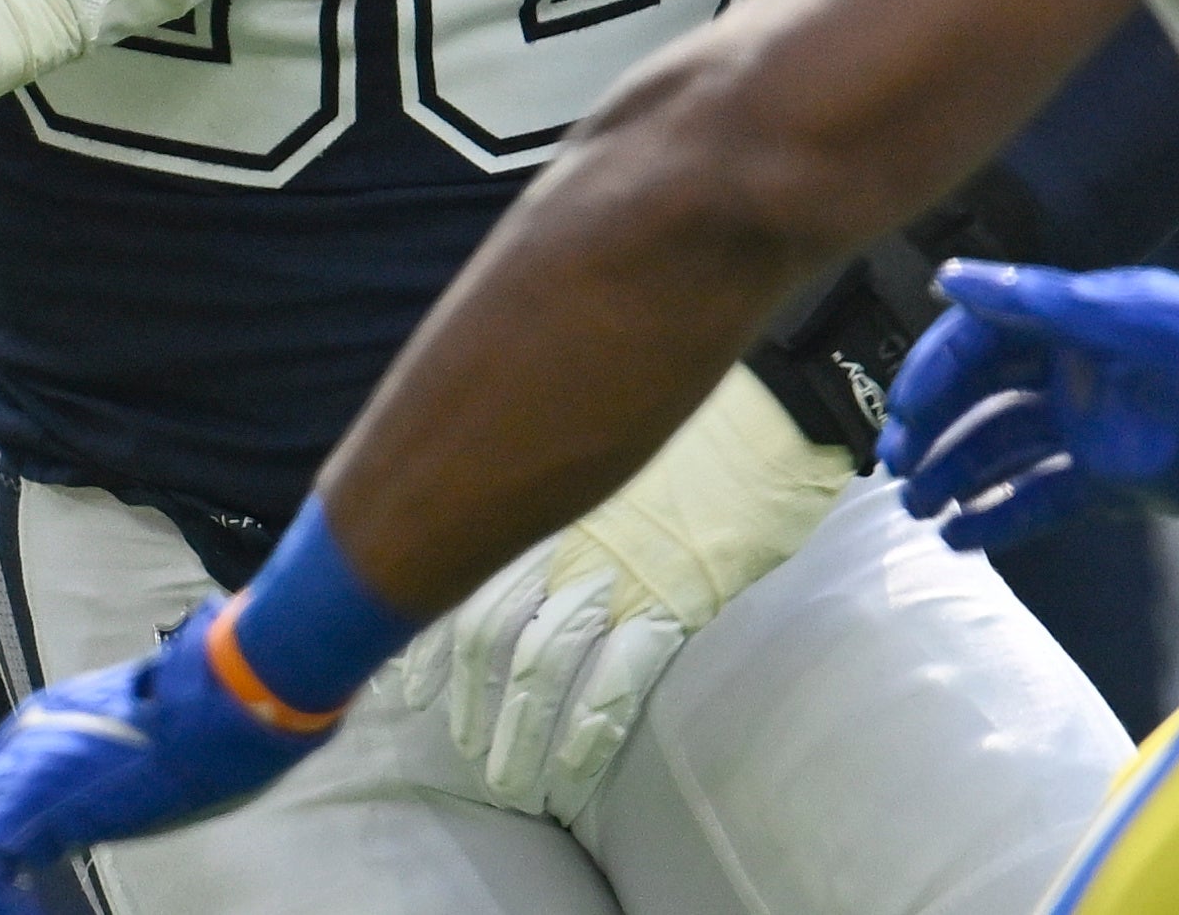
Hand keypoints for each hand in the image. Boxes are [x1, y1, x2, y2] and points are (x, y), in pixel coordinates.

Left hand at [0, 604, 326, 911]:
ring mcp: (16, 768)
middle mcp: (17, 741)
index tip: (7, 886)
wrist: (206, 718)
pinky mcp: (26, 800)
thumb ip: (93, 779)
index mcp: (39, 727)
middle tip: (1, 911)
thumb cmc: (194, 733)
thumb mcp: (129, 753)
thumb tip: (88, 819)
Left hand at [427, 366, 848, 819]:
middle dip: (467, 699)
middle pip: (487, 628)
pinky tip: (570, 772)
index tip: (407, 681)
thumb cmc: (690, 416)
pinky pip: (619, 677)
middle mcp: (563, 535)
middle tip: (461, 746)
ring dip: (517, 730)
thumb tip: (515, 524)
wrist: (770, 397)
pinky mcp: (676, 597)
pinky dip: (588, 730)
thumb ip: (553, 486)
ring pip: (539, 663)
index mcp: (540, 496)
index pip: (457, 574)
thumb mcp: (596, 440)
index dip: (428, 637)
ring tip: (507, 780)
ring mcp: (617, 569)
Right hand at [881, 260, 1178, 548]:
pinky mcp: (1112, 483)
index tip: (907, 413)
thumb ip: (1040, 299)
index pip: (977, 342)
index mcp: (1066, 323)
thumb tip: (951, 278)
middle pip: (978, 399)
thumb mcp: (1128, 314)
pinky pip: (1041, 500)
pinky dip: (1000, 519)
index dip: (935, 373)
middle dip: (933, 432)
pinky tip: (960, 538)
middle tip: (897, 469)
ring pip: (1001, 452)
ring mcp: (1088, 430)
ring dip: (957, 477)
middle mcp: (1068, 373)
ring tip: (916, 511)